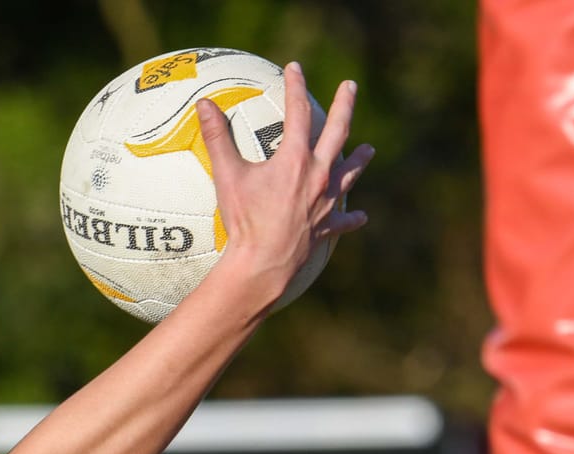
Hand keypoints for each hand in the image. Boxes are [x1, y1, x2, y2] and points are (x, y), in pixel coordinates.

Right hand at [198, 62, 372, 305]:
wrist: (262, 264)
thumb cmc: (244, 221)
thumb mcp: (227, 177)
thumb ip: (217, 138)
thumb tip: (204, 105)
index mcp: (295, 159)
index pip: (298, 112)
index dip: (296, 87)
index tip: (295, 69)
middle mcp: (318, 176)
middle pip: (338, 132)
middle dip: (344, 106)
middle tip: (349, 87)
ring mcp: (325, 202)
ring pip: (349, 174)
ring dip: (359, 160)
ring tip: (368, 150)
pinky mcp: (325, 227)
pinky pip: (343, 221)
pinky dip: (352, 218)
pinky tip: (360, 216)